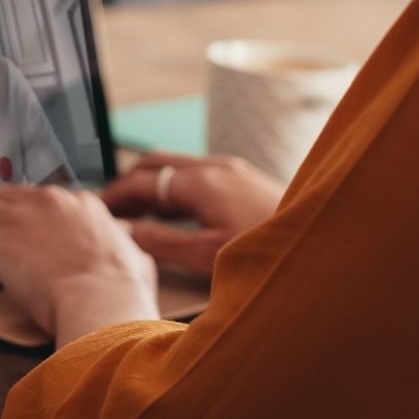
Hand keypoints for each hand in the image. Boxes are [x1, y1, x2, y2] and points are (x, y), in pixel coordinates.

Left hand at [0, 185, 158, 345]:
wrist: (101, 299)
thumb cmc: (121, 287)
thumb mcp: (135, 259)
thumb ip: (127, 247)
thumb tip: (130, 248)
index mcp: (79, 203)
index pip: (44, 198)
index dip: (28, 209)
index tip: (21, 219)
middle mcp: (46, 203)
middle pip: (5, 196)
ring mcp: (17, 222)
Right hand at [98, 152, 285, 277]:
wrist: (323, 243)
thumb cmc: (267, 252)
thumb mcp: (207, 255)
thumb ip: (163, 242)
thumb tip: (126, 233)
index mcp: (202, 181)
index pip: (142, 180)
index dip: (114, 195)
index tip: (95, 209)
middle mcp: (216, 167)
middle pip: (156, 164)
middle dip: (128, 184)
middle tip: (110, 208)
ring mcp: (233, 170)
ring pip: (178, 167)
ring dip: (153, 185)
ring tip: (136, 213)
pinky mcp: (246, 180)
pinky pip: (198, 174)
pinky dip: (176, 189)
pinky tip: (176, 215)